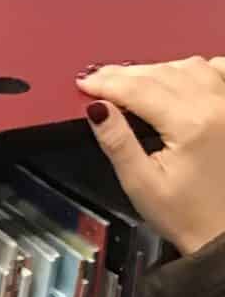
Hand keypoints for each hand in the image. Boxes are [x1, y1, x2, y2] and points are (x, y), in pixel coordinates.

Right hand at [78, 56, 224, 256]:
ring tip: (130, 81)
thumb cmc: (187, 214)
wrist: (223, 230)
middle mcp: (216, 104)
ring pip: (188, 65)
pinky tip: (177, 78)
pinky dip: (194, 68)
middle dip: (125, 74)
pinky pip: (218, 69)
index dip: (106, 84)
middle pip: (161, 72)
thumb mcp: (141, 184)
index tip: (85, 83)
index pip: (138, 89)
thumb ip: (118, 142)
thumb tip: (96, 108)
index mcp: (191, 124)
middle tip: (97, 80)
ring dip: (156, 69)